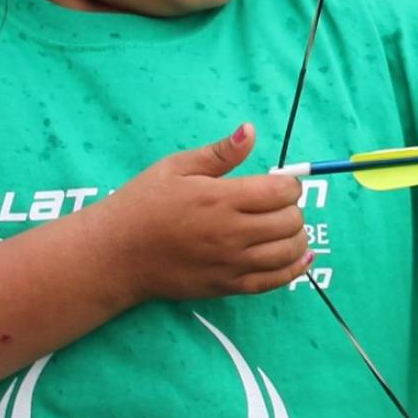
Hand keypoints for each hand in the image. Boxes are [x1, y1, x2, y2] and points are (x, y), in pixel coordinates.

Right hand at [89, 122, 312, 303]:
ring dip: (297, 237)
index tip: (279, 183)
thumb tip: (251, 131)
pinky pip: (273, 282)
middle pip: (290, 221)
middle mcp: (231, 233)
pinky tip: (303, 258)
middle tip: (277, 205)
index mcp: (221, 199)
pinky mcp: (226, 287)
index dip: (289, 184)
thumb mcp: (176, 168)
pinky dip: (294, 270)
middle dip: (293, 209)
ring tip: (288, 228)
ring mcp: (230, 264)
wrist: (114, 254)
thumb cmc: (142, 204)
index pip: (281, 192)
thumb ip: (219, 153)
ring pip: (288, 252)